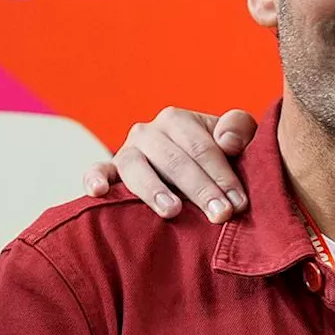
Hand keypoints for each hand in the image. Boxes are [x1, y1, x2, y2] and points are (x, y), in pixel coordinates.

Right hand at [81, 107, 258, 221]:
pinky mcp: (109, 171)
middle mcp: (148, 132)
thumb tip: (227, 142)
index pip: (203, 148)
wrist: (191, 164)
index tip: (238, 203)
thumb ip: (239, 128)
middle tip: (220, 215)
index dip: (223, 176)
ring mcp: (126, 151)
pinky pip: (97, 171)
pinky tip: (99, 192)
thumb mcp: (235, 135)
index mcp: (178, 119)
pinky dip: (94, 179)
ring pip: (136, 167)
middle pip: (175, 161)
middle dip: (200, 189)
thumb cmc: (219, 153)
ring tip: (173, 211)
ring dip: (154, 190)